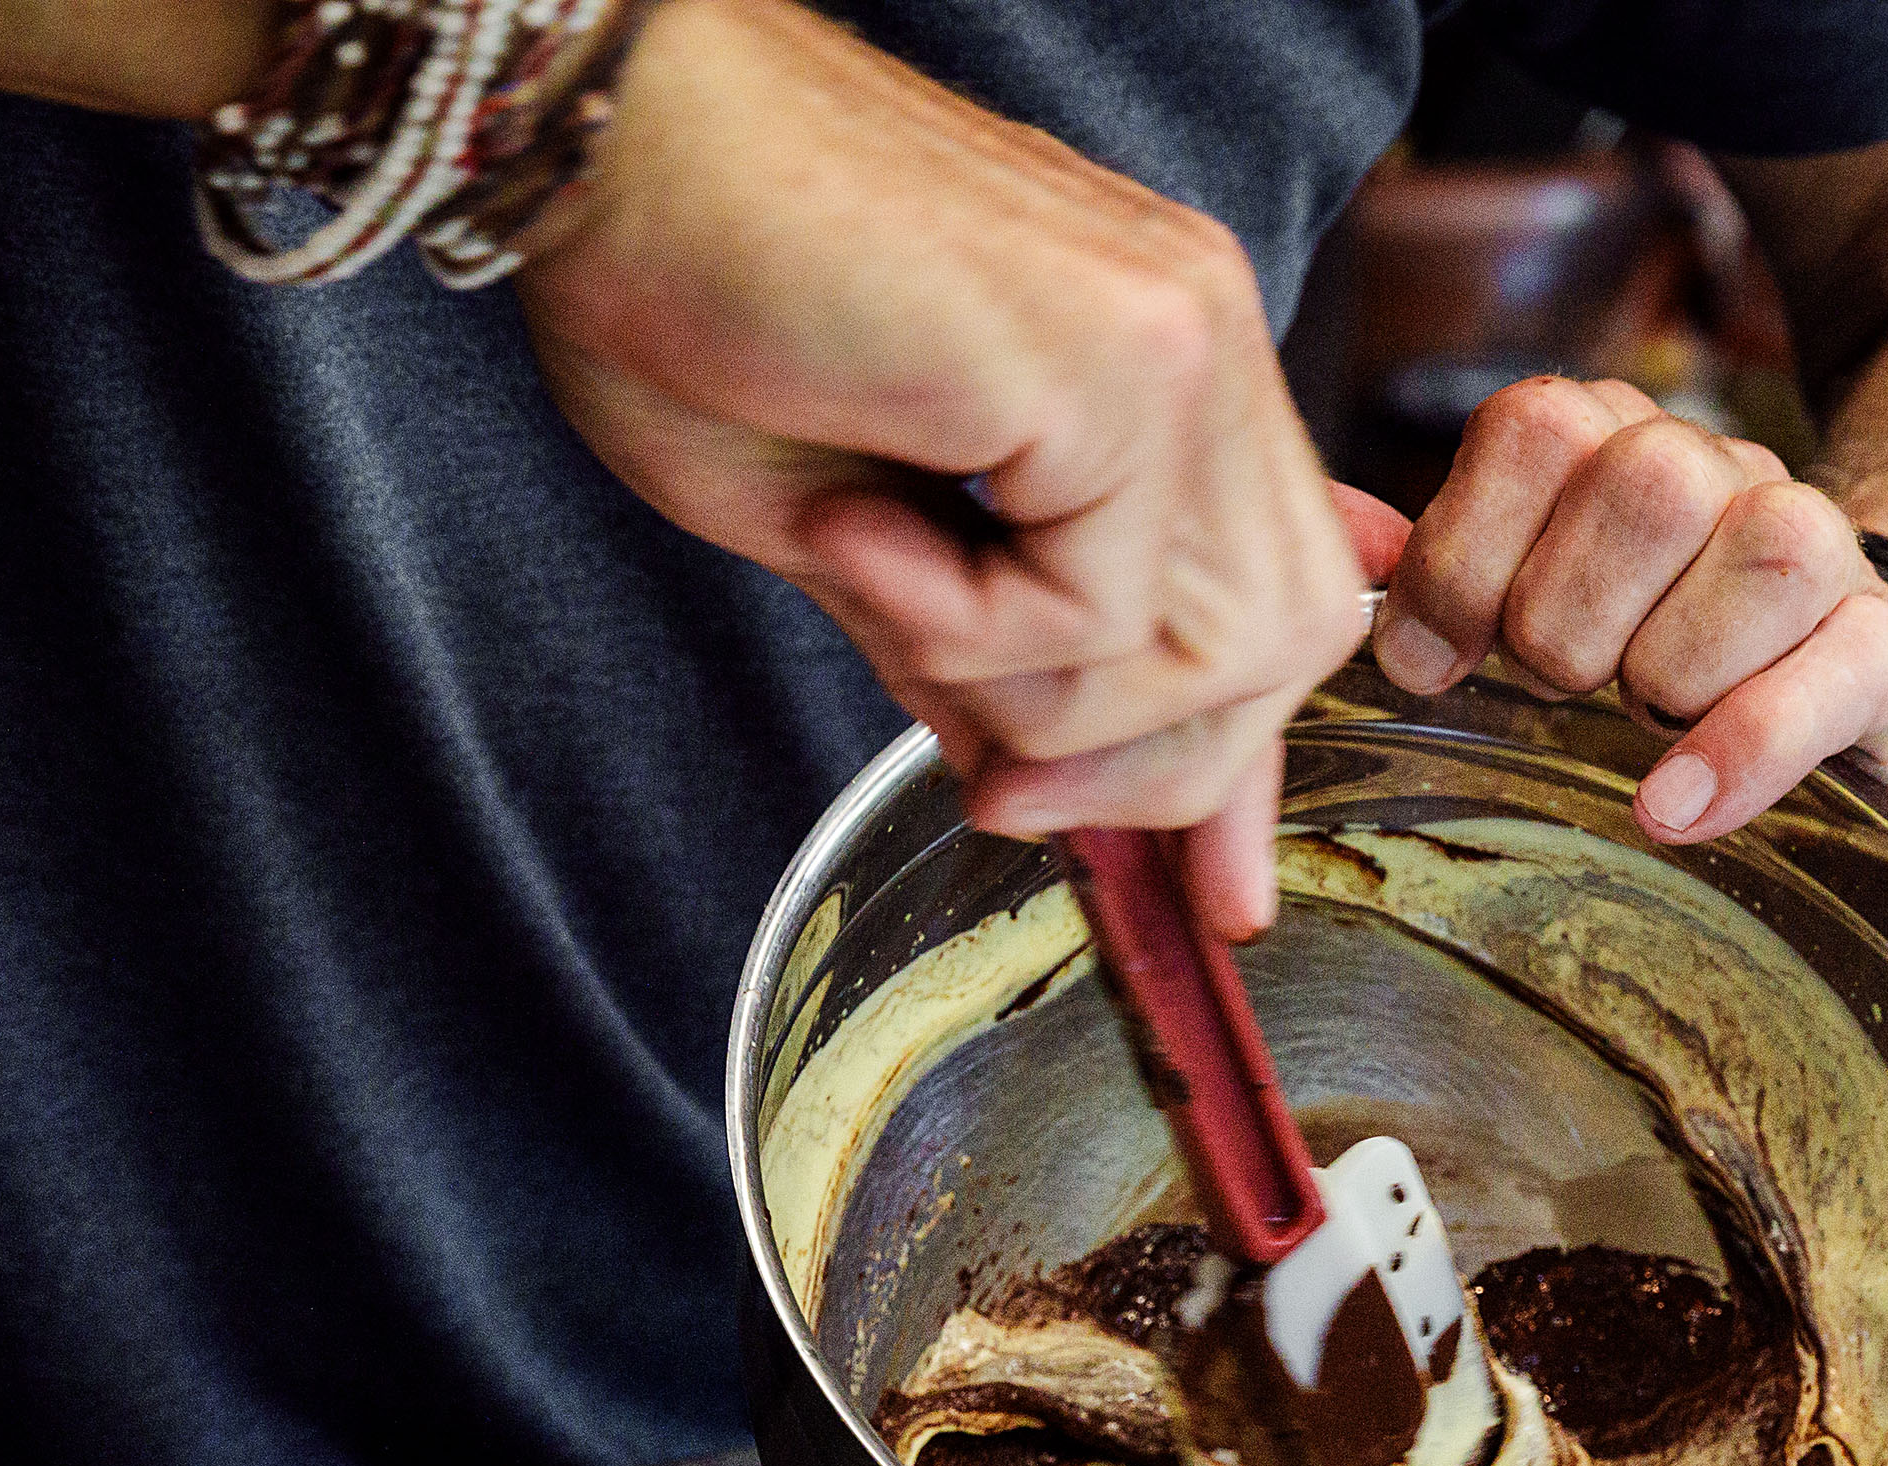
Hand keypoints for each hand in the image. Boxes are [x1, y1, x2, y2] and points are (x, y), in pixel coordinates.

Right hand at [514, 0, 1370, 933]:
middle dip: (1144, 770)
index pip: (1271, 596)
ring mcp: (1178, 341)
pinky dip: (960, 628)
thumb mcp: (860, 537)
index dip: (1237, 761)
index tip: (1205, 896)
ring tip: (883, 591)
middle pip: (1281, 644)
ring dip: (1038, 700)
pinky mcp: (1120, 368)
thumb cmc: (694, 294)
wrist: (605, 146)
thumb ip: (987, 652)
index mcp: (1157, 359)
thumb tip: (1045, 780)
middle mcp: (1196, 337)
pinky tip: (855, 531)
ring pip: (1210, 653)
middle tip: (994, 790)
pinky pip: (1097, 618)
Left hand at [1367, 377, 1887, 844]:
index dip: (1465, 552)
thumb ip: (1440, 583)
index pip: (1537, 427)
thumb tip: (1362, 591)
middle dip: (1566, 618)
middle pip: (1648, 483)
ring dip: (1667, 669)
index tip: (1430, 660)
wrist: (1786, 724)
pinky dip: (1742, 749)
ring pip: (1764, 553)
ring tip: (1640, 722)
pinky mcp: (1884, 652)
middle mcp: (1724, 471)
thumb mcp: (1520, 611)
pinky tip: (1672, 807)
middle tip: (1556, 688)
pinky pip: (1838, 671)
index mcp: (1614, 441)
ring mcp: (1822, 552)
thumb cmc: (1620, 671)